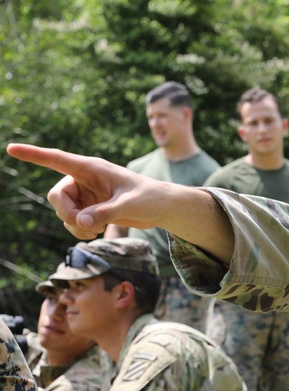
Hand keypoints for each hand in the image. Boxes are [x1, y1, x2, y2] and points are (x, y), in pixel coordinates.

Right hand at [7, 143, 234, 261]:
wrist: (162, 208)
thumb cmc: (150, 198)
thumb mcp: (130, 205)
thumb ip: (105, 213)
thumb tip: (80, 223)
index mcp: (92, 168)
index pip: (57, 160)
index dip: (34, 155)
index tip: (11, 149)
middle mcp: (84, 179)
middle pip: (57, 196)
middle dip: (66, 213)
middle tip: (85, 225)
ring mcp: (85, 195)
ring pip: (62, 211)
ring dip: (74, 225)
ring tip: (97, 230)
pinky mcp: (89, 208)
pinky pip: (72, 221)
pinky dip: (79, 230)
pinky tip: (96, 232)